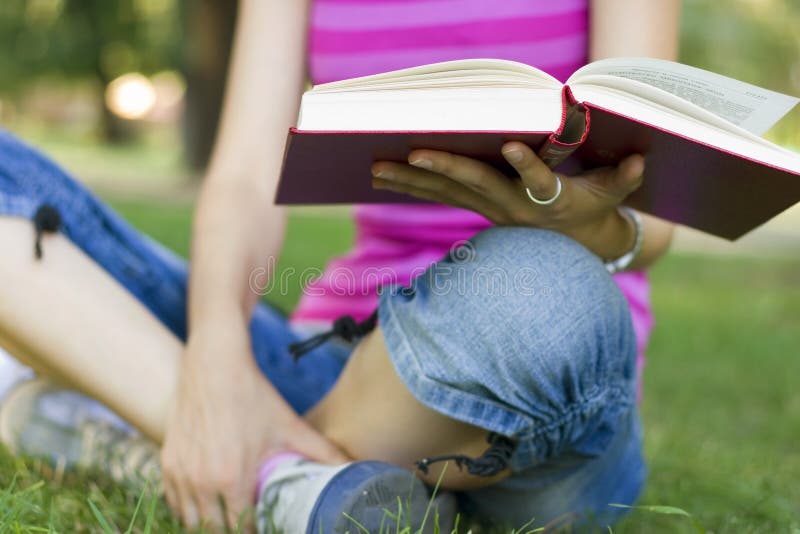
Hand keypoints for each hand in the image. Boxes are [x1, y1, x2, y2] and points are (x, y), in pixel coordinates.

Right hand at [160, 315, 348, 531]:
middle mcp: (201, 482)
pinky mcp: (168, 463)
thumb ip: (321, 452)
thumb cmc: (252, 395)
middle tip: (250, 523)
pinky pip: (174, 502)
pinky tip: (206, 504)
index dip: (256, 531)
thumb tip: (350, 467)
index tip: (267, 525)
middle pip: (215, 530)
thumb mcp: (289, 425)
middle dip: (233, 531)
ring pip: (191, 521)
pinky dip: (189, 509)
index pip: (242, 529)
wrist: (214, 365)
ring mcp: (181, 474)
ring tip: (229, 518)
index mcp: (232, 479)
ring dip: (210, 524)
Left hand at [371, 142, 644, 258]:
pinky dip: (412, 184)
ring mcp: (490, 208)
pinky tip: (382, 175)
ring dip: (412, 180)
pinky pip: (440, 194)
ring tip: (375, 167)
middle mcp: (513, 206)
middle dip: (445, 168)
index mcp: (550, 200)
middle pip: (476, 184)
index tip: (514, 147)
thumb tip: (642, 160)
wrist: (572, 249)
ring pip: (448, 192)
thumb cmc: (594, 212)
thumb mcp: (613, 196)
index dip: (528, 167)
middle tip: (412, 153)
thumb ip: (624, 178)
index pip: (539, 182)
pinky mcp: (476, 207)